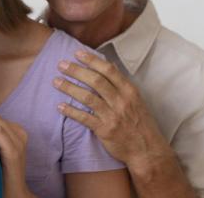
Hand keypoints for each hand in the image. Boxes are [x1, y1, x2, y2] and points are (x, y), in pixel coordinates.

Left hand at [53, 51, 172, 170]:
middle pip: (96, 81)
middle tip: (61, 64)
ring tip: (56, 82)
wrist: (147, 150)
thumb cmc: (140, 123)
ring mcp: (113, 116)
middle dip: (76, 71)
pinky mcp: (105, 130)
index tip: (77, 53)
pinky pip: (84, 118)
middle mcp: (122, 101)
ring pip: (88, 97)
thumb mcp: (136, 100)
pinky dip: (71, 111)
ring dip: (69, 88)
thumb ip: (121, 83)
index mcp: (129, 91)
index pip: (109, 70)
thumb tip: (109, 64)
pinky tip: (59, 106)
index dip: (92, 60)